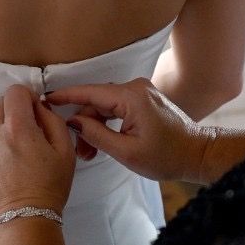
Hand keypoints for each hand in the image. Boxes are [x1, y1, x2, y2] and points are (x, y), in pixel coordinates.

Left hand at [0, 85, 75, 221]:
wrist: (23, 219)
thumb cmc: (49, 186)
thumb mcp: (65, 151)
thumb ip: (53, 120)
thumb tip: (39, 107)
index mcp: (18, 127)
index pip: (15, 91)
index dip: (28, 96)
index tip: (37, 110)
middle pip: (0, 101)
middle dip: (15, 106)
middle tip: (29, 125)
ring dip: (1, 118)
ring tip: (14, 137)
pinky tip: (4, 149)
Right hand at [45, 78, 213, 182]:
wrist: (198, 154)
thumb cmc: (167, 156)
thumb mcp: (126, 151)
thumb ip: (95, 134)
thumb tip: (72, 122)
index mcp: (131, 97)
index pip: (90, 93)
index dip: (65, 97)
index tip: (45, 99)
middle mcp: (136, 87)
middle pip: (96, 101)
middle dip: (83, 124)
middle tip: (79, 152)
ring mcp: (141, 92)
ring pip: (105, 106)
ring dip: (95, 126)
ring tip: (90, 152)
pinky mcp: (144, 99)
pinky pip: (117, 107)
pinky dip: (107, 123)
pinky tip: (102, 141)